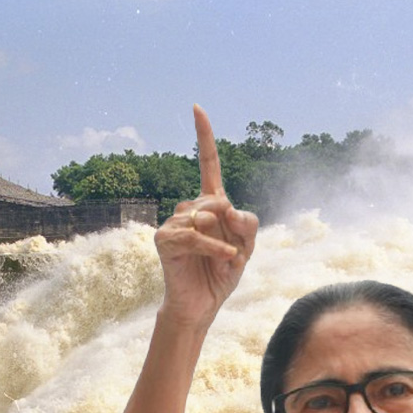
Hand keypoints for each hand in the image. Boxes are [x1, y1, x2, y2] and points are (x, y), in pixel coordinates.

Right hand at [154, 105, 258, 326]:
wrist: (203, 304)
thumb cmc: (222, 273)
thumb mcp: (247, 247)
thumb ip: (247, 223)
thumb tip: (224, 206)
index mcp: (209, 205)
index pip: (207, 164)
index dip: (203, 136)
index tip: (197, 107)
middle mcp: (188, 209)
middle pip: (218, 200)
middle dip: (232, 226)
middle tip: (233, 251)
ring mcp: (174, 223)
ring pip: (206, 216)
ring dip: (224, 241)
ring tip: (226, 260)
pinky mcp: (165, 240)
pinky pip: (195, 235)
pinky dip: (215, 248)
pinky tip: (225, 260)